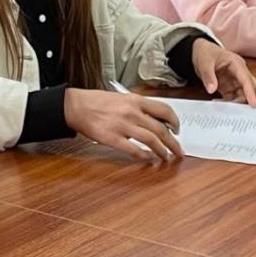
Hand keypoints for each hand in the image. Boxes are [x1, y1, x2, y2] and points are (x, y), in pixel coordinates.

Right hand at [63, 88, 183, 162]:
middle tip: (178, 151)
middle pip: (161, 129)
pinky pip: (134, 150)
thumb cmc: (97, 102)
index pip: (164, 110)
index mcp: (135, 100)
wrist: (77, 106)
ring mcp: (123, 126)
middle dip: (173, 143)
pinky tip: (148, 159)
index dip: (174, 121)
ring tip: (166, 157)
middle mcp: (132, 112)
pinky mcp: (113, 139)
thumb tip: (155, 120)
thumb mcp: (122, 97)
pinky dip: (144, 156)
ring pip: (151, 141)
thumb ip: (138, 107)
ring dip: (162, 151)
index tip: (177, 129)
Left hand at [191, 39, 255, 106]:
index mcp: (236, 64)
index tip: (254, 105)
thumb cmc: (205, 52)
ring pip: (244, 94)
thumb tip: (211, 89)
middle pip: (253, 87)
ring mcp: (235, 80)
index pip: (246, 80)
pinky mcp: (229, 86)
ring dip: (241, 103)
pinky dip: (231, 103)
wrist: (199, 50)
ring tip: (233, 113)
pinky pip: (234, 97)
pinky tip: (223, 107)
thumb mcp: (204, 62)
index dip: (250, 93)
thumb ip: (208, 76)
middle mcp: (239, 72)